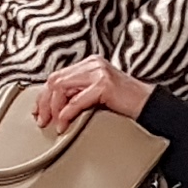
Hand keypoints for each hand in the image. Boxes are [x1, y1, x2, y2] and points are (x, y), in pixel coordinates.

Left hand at [33, 60, 154, 130]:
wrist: (148, 104)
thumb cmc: (124, 103)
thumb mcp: (95, 94)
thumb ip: (78, 93)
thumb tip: (54, 106)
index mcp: (89, 64)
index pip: (57, 76)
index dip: (44, 95)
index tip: (39, 111)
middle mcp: (92, 64)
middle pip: (56, 80)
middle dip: (45, 102)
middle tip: (42, 120)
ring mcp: (98, 72)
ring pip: (62, 87)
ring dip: (54, 109)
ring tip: (55, 123)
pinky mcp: (104, 85)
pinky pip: (77, 100)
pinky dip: (67, 113)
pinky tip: (65, 123)